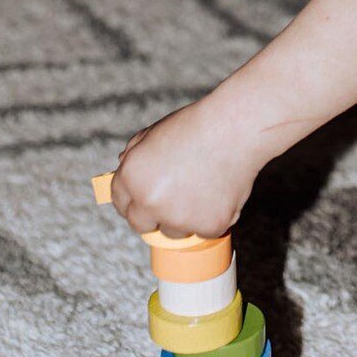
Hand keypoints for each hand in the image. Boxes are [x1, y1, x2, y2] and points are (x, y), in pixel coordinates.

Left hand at [111, 97, 262, 239]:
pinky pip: (207, 230)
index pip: (120, 203)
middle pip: (142, 225)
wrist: (235, 129)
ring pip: (175, 231)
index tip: (146, 200)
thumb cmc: (197, 126)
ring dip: (185, 218)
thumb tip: (124, 165)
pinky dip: (214, 216)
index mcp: (131, 177)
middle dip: (154, 215)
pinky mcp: (208, 226)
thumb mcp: (155, 132)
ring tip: (204, 188)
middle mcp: (149, 202)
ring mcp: (178, 218)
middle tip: (175, 200)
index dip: (134, 200)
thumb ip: (135, 152)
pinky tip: (222, 192)